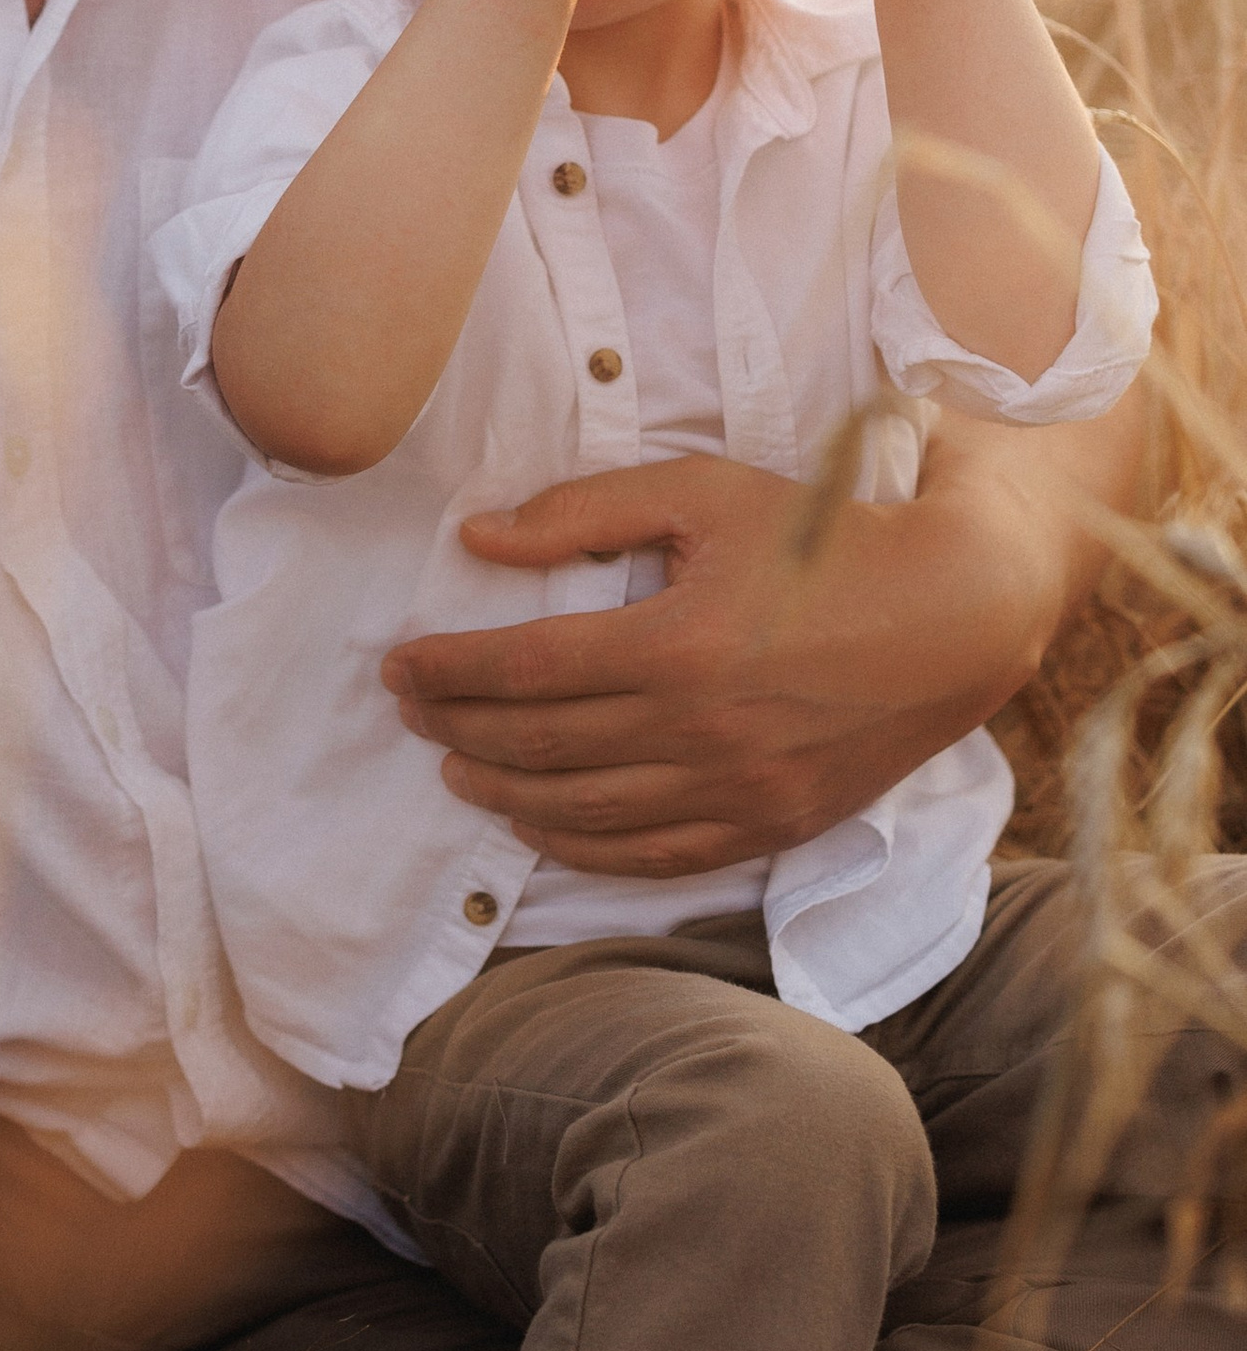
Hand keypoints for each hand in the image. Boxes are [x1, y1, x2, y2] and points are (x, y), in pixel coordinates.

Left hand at [378, 451, 1066, 872]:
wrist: (952, 614)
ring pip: (588, 812)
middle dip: (460, 728)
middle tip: (411, 712)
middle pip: (544, 744)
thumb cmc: (822, 537)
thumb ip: (583, 512)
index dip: (449, 670)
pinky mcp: (771, 825)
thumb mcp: (702, 493)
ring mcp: (740, 789)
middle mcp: (702, 729)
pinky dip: (582, 850)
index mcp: (679, 642)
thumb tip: (477, 538)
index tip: (400, 664)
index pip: (527, 668)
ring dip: (505, 795)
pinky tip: (536, 829)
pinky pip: (654, 857)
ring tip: (455, 769)